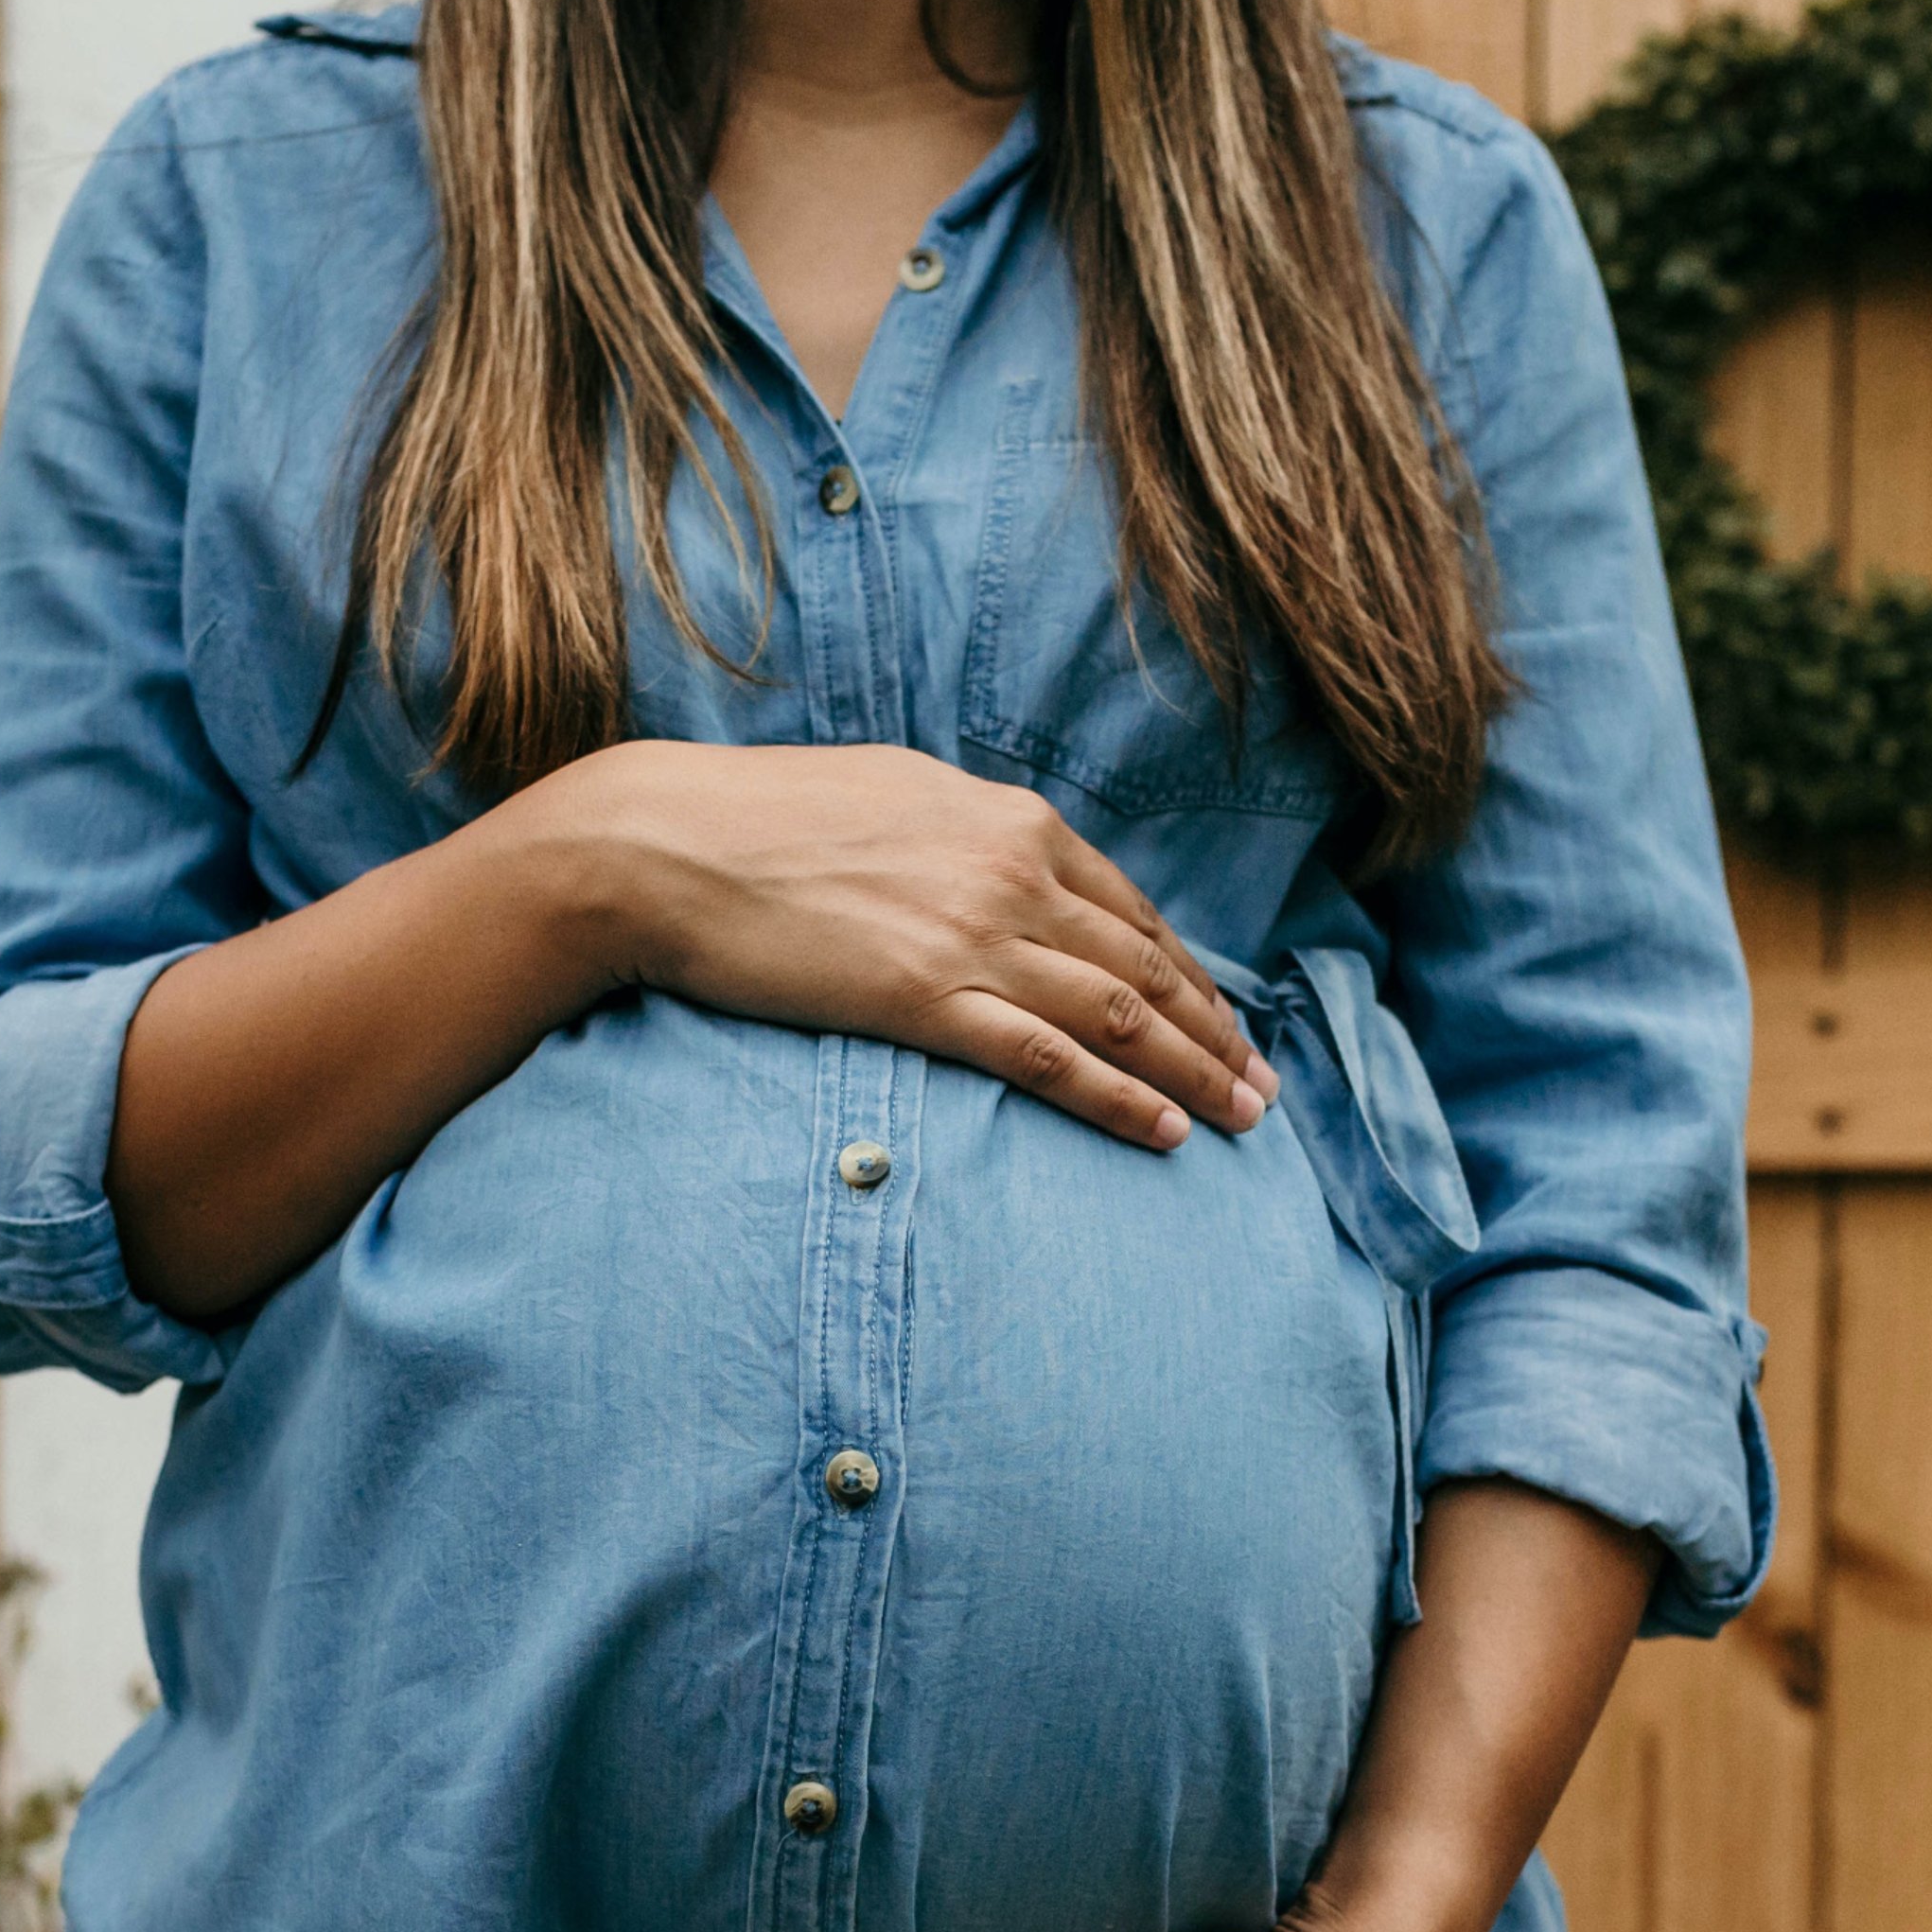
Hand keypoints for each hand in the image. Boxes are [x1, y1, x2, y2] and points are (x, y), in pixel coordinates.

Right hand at [543, 740, 1278, 1152]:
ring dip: (1192, 1072)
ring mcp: (973, 935)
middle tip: (1263, 1090)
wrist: (668, 845)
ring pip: (1118, 1015)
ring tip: (1239, 1121)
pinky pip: (1049, 1057)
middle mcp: (1012, 872)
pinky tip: (1163, 1132)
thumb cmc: (761, 822)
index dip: (1191, 978)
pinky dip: (1117, 1097)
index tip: (1226, 1025)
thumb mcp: (892, 799)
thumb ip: (964, 837)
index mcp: (1011, 823)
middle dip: (1216, 1035)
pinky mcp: (926, 996)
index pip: (1131, 914)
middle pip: (1146, 969)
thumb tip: (996, 863)